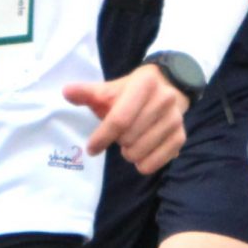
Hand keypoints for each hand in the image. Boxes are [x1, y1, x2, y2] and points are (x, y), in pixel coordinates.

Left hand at [64, 63, 190, 173]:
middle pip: (129, 138)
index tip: (91, 148)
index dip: (102, 137)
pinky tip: (141, 154)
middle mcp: (164, 99)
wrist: (166, 88)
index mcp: (144, 84)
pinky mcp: (181, 135)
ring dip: (129, 153)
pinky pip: (158, 162)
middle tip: (119, 135)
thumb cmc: (131, 92)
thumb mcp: (110, 89)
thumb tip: (66, 92)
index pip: (120, 119)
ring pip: (141, 152)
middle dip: (117, 142)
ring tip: (130, 142)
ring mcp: (175, 118)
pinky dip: (144, 164)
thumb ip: (88, 93)